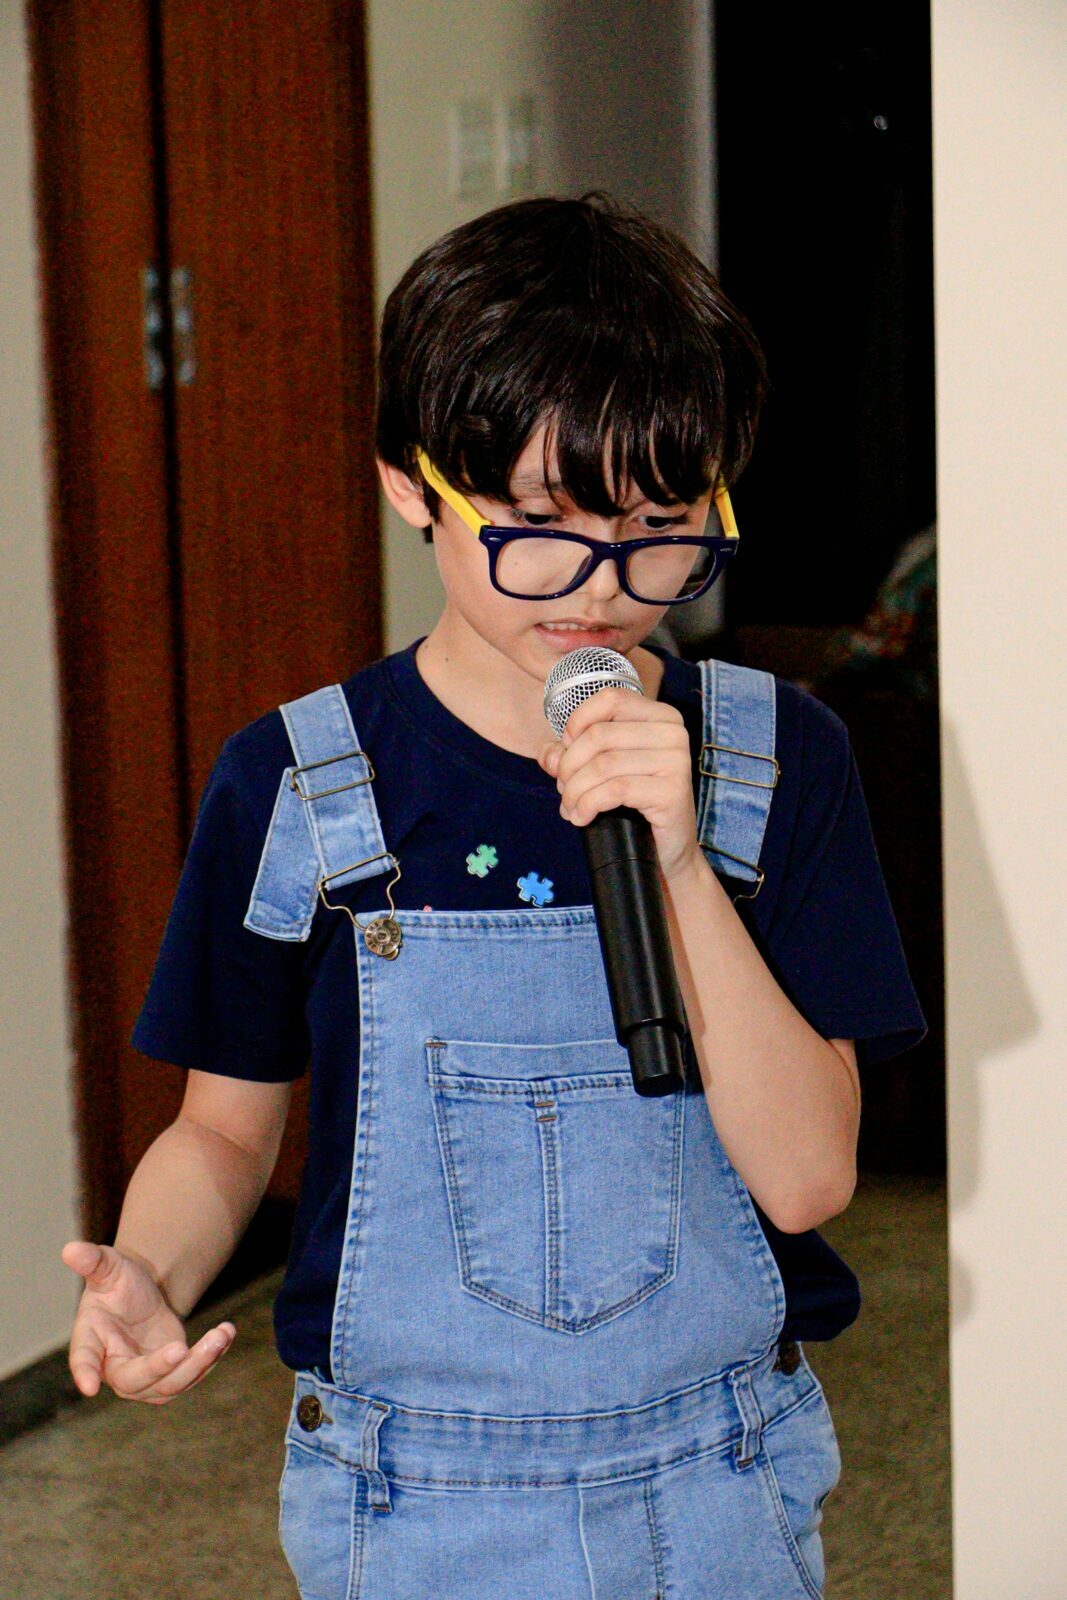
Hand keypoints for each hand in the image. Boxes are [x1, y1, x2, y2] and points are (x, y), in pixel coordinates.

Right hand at [60, 1240, 235, 1404]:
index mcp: (92, 1341)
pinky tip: (227, 1333)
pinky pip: (192, 1375)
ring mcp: (146, 1378)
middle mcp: (116, 1367)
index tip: (90, 1387)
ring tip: (221, 1335)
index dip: (85, 1373)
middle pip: (134, 1381)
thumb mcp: (108, 1267)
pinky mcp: (172, 1375)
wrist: (142, 1294)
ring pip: (170, 1385)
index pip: (84, 1360)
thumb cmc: (117, 1283)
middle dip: (159, 1368)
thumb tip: (70, 1249)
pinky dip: (212, 1358)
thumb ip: (92, 1261)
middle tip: (181, 1347)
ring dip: (198, 1364)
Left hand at [537, 685, 701, 883]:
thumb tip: (549, 755)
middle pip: (599, 735)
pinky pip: (615, 790)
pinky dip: (588, 804)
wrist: (668, 849)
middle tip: (564, 789)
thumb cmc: (636, 804)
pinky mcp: (672, 791)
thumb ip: (572, 754)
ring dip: (575, 790)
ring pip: (603, 765)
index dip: (578, 721)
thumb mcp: (603, 771)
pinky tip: (581, 817)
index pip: (610, 698)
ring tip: (570, 807)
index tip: (567, 749)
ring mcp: (676, 761)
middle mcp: (673, 733)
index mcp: (660, 716)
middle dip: (569, 766)